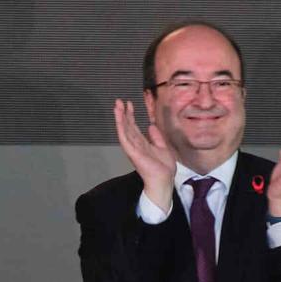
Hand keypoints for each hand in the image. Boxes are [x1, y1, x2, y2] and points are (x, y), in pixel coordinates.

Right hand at [113, 98, 176, 212]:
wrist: (164, 180)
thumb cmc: (163, 169)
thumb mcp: (162, 147)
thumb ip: (156, 137)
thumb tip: (151, 126)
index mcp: (142, 144)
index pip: (133, 126)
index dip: (130, 115)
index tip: (129, 104)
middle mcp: (135, 145)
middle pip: (127, 126)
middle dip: (122, 113)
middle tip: (118, 101)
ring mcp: (133, 149)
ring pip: (124, 130)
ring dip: (119, 118)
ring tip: (117, 107)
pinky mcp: (133, 153)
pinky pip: (125, 139)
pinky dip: (121, 129)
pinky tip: (119, 120)